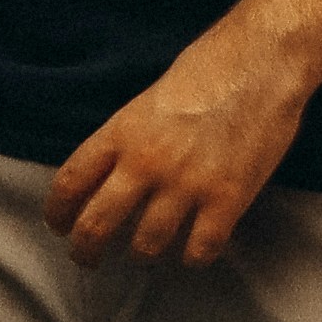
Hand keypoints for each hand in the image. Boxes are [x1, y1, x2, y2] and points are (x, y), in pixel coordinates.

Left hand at [55, 21, 313, 266]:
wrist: (263, 62)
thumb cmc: (210, 70)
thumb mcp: (150, 101)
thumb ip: (129, 140)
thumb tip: (117, 175)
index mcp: (121, 134)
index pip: (70, 184)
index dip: (58, 213)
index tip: (60, 226)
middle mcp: (146, 163)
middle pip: (97, 224)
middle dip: (86, 250)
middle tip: (89, 259)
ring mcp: (187, 183)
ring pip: (147, 243)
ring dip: (142, 254)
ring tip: (146, 253)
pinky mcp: (229, 197)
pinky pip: (201, 247)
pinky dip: (194, 258)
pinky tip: (194, 254)